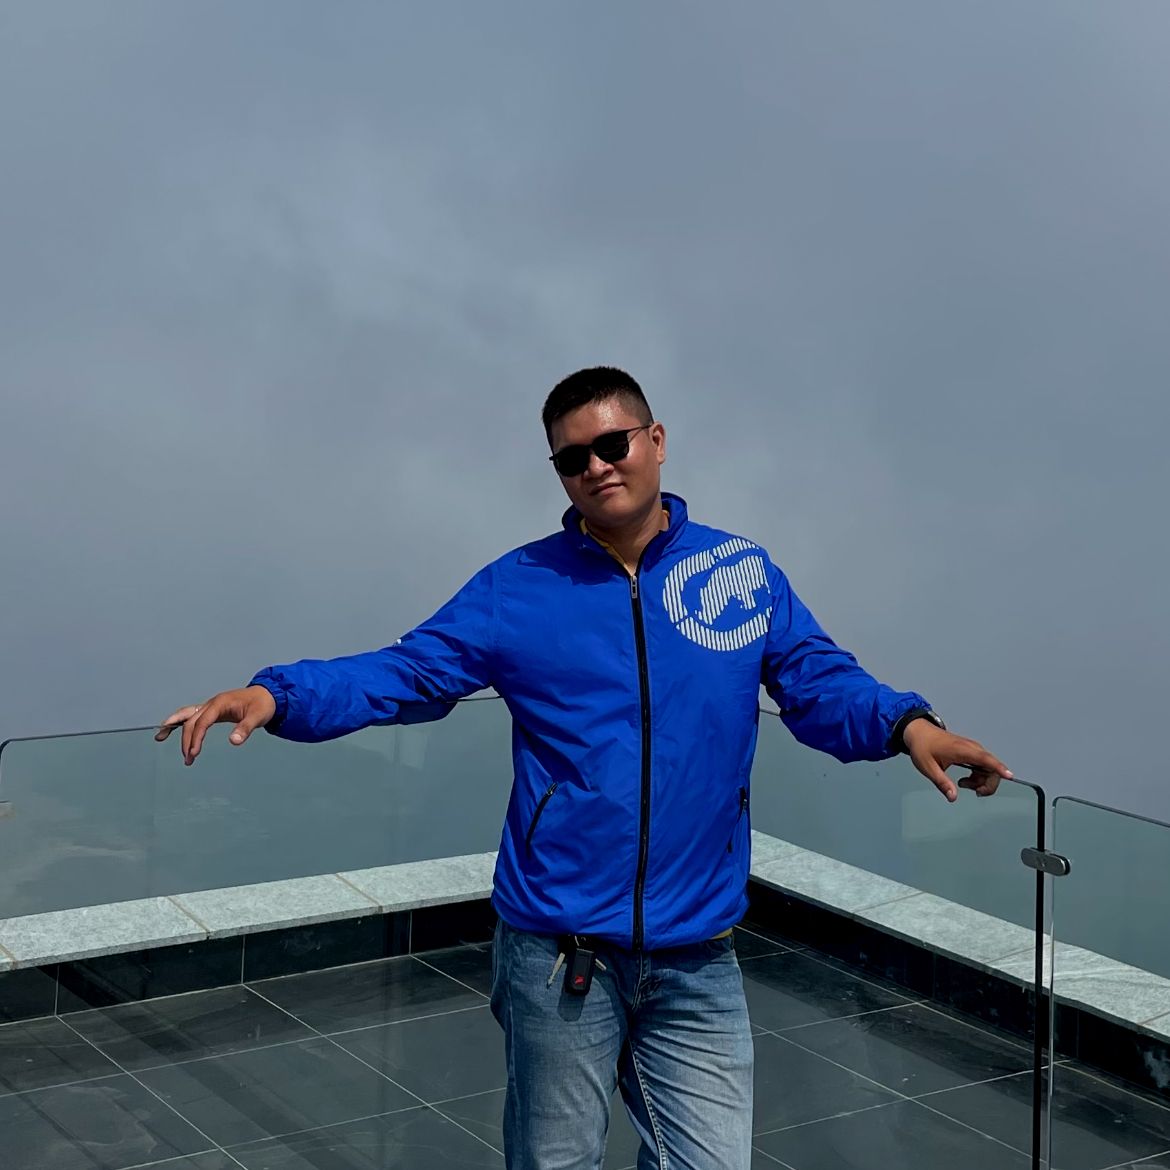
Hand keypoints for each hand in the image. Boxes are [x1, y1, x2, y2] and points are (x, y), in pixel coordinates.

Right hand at [155, 685, 276, 765]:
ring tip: (160, 738)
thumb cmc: (262, 705)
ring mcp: (210, 706)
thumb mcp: (258, 717)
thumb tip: (234, 742)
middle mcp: (212, 703)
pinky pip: (192, 716)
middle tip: (188, 759)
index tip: (193, 754)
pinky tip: (170, 730)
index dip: (196, 738)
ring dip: (174, 726)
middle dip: (187, 740)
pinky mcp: (212, 711)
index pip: (202, 722)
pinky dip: (180, 723)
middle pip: (191, 721)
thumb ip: (245, 728)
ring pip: (186, 715)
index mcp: (220, 703)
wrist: (268, 695)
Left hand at [902, 720, 1011, 802]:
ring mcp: (972, 749)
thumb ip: (942, 783)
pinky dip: (978, 776)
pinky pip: (983, 766)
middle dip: (988, 783)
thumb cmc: (923, 746)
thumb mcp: (929, 767)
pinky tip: (966, 780)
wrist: (919, 732)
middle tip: (974, 791)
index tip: (1009, 776)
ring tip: (963, 784)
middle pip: (992, 767)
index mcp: (962, 750)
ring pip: (989, 768)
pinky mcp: (971, 752)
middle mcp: (971, 748)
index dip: (999, 768)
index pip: (986, 759)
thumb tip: (953, 797)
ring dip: (981, 781)